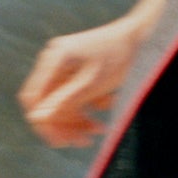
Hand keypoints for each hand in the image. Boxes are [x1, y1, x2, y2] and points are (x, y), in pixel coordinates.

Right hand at [18, 14, 148, 147]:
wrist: (144, 35)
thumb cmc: (120, 56)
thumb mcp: (92, 83)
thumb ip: (64, 101)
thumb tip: (36, 118)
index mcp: (54, 59)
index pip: (34, 97)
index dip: (43, 121)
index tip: (61, 141)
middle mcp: (55, 61)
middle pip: (48, 103)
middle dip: (66, 124)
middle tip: (85, 141)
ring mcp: (66, 66)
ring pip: (63, 103)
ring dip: (79, 119)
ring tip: (101, 129)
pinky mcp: (78, 71)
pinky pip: (75, 96)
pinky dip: (88, 106)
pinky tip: (108, 104)